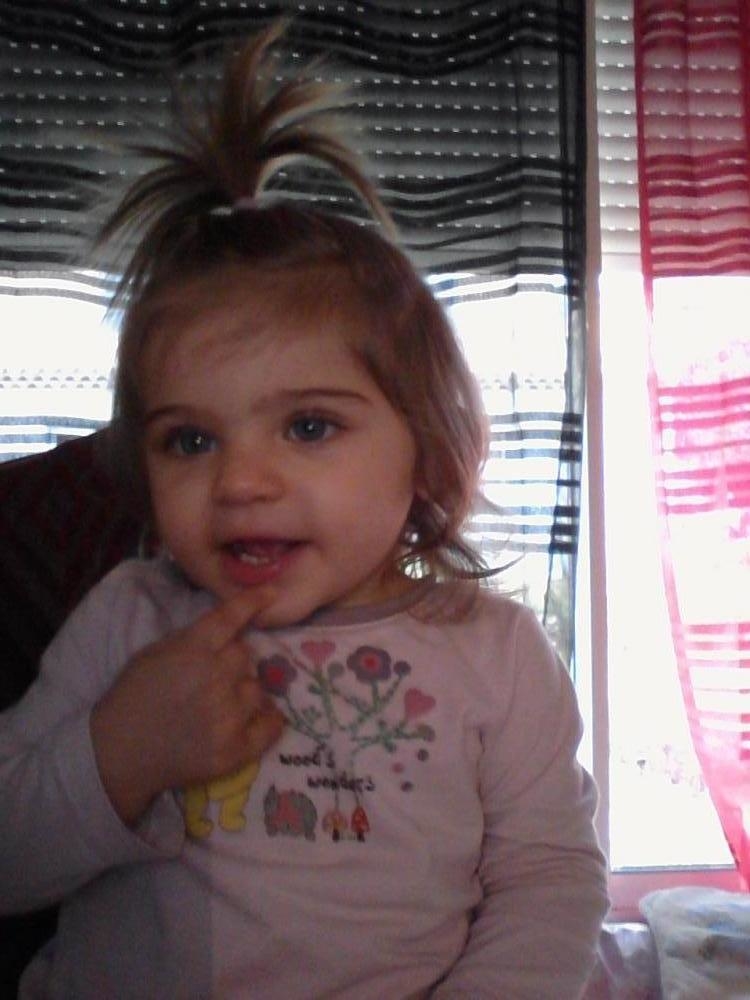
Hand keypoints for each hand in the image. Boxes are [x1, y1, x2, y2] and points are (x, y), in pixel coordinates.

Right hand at [90, 588, 284, 825]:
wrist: (118, 752)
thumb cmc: (132, 697)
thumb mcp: (154, 653)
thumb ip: (192, 640)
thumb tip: (228, 630)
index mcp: (193, 648)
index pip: (231, 616)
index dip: (254, 601)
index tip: (272, 592)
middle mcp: (216, 676)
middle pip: (245, 655)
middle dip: (232, 662)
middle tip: (213, 679)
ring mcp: (228, 714)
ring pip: (257, 689)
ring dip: (243, 692)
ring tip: (221, 706)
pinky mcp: (234, 748)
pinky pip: (270, 725)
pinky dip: (267, 720)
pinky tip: (255, 720)